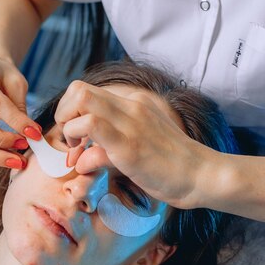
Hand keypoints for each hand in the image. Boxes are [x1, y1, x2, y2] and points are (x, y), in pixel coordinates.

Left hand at [55, 81, 218, 208]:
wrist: (202, 175)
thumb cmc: (171, 166)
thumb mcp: (138, 146)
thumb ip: (109, 146)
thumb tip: (81, 157)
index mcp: (134, 103)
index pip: (87, 90)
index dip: (71, 112)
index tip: (75, 137)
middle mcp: (131, 106)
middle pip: (78, 89)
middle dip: (62, 115)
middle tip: (70, 141)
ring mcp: (130, 123)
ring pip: (81, 101)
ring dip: (68, 129)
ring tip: (77, 153)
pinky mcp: (129, 146)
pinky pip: (91, 128)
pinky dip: (79, 148)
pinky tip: (85, 167)